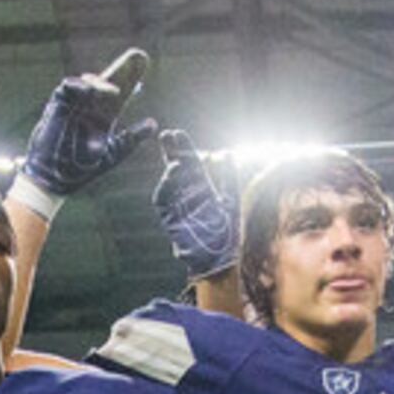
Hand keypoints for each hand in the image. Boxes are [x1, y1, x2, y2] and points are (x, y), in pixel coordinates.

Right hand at [18, 49, 156, 197]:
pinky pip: (67, 88)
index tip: (145, 62)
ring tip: (115, 90)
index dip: (132, 78)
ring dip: (103, 81)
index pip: (121, 92)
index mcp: (104, 117)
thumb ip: (132, 137)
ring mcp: (74, 106)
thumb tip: (154, 124)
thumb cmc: (81, 169)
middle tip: (139, 55)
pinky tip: (90, 87)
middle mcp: (90, 108)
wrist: (55, 179)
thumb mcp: (114, 152)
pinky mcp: (57, 106)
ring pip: (89, 83)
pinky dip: (79, 86)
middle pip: (108, 82)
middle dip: (123, 68)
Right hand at [151, 129, 238, 278]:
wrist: (219, 258)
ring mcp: (177, 205)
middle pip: (176, 168)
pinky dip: (165, 187)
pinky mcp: (169, 219)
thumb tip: (228, 153)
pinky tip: (172, 175)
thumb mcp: (231, 200)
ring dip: (170, 169)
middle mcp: (187, 194)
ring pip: (168, 182)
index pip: (190, 163)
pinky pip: (162, 200)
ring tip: (177, 161)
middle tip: (166, 136)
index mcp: (202, 187)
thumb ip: (229, 177)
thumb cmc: (226, 232)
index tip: (176, 134)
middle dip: (170, 153)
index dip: (183, 148)